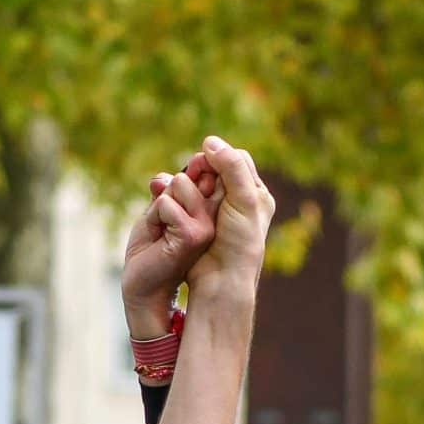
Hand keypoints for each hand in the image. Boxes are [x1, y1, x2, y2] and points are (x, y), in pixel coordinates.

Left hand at [121, 156, 218, 336]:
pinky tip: (159, 238)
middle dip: (166, 193)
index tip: (171, 198)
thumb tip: (170, 175)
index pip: (207, 169)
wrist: (143, 284)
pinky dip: (153, 217)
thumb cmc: (152, 247)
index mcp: (212, 209)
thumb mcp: (161, 209)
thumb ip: (170, 188)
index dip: (188, 170)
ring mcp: (207, 225)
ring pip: (180, 183)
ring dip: (159, 206)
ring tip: (161, 230)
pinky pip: (166, 203)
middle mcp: (215, 216)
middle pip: (189, 174)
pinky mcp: (193, 234)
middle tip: (164, 222)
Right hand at [185, 136, 272, 300]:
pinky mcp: (197, 222)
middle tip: (193, 174)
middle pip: (215, 169)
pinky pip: (185, 199)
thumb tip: (210, 142)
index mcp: (256, 194)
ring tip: (176, 184)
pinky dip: (176, 195)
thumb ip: (232, 168)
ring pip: (198, 183)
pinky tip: (167, 194)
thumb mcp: (245, 201)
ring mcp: (216, 212)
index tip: (206, 164)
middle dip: (200, 169)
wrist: (221, 281)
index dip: (219, 157)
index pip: (236, 160)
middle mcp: (238, 201)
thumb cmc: (239, 243)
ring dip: (186, 180)